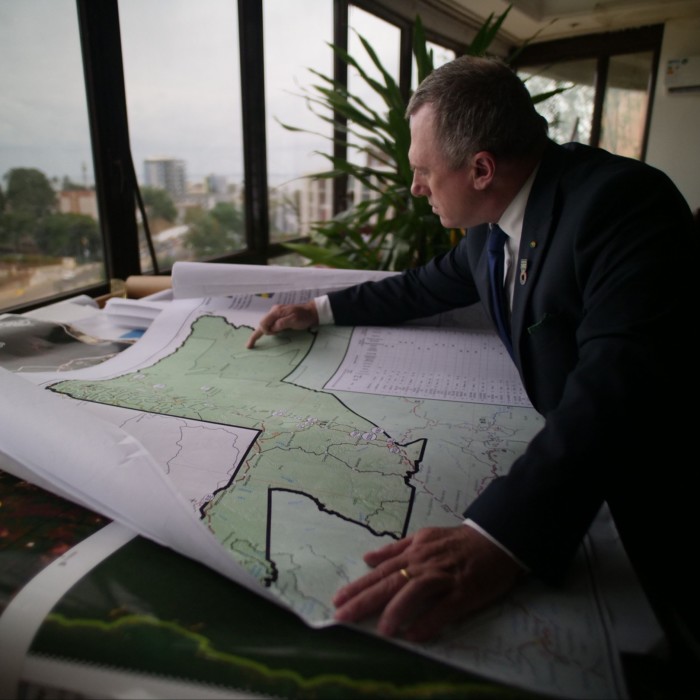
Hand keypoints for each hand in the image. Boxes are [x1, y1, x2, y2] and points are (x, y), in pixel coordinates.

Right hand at [246, 301, 318, 348]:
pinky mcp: (278, 316)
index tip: (273, 334)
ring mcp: (276, 313)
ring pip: (265, 324)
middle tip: (261, 340)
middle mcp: (273, 311)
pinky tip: (274, 332)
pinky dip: (270, 329)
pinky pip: (270, 323)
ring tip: (278, 333)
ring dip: (267, 330)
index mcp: (276, 311)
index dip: (265, 331)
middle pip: (262, 323)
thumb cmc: (304, 317)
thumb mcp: (294, 320)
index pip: (263, 322)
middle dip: (262, 332)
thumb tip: (272, 328)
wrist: (311, 312)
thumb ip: (282, 323)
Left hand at [332, 525, 524, 641]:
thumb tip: (368, 558)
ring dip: (396, 610)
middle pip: (389, 581)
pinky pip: (443, 608)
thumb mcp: (423, 537)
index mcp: (413, 550)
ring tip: (382, 630)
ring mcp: (443, 576)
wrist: (494, 539)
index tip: (338, 599)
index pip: (381, 570)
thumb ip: (395, 549)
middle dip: (364, 599)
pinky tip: (414, 635)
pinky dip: (428, 622)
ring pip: (414, 591)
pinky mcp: (463, 591)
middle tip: (342, 615)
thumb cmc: (456, 542)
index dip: (359, 585)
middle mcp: (424, 562)